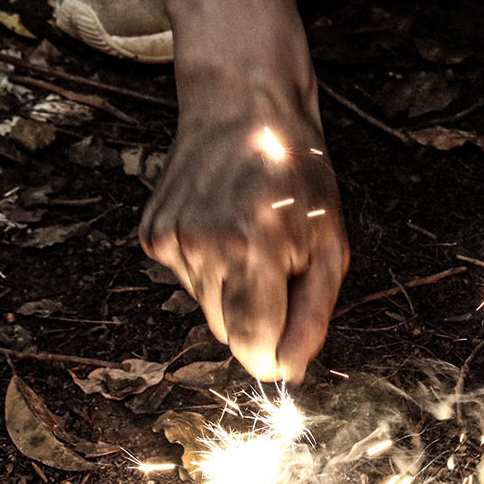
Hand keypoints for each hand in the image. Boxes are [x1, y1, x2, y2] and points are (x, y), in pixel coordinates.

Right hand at [140, 108, 348, 382]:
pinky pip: (187, 283)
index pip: (253, 344)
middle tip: (276, 267)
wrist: (244, 110)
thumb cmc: (299, 180)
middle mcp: (208, 244)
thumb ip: (312, 316)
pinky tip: (222, 228)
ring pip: (208, 311)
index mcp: (259, 246)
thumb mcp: (330, 248)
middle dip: (258, 317)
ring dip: (233, 292)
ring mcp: (174, 239)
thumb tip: (289, 372)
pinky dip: (209, 269)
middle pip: (230, 334)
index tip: (286, 351)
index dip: (272, 357)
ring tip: (250, 241)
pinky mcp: (153, 235)